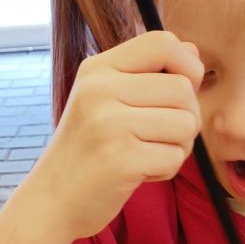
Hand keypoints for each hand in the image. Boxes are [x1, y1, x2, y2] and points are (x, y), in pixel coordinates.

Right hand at [34, 31, 203, 242]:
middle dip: (186, 117)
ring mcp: (109, 124)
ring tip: (148, 154)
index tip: (182, 91)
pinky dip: (165, 170)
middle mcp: (100, 90)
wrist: (51, 200)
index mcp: (97, 69)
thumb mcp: (105, 100)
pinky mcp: (121, 160)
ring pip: (186, 124)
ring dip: (178, 146)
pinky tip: (139, 173)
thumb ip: (147, 74)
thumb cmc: (88, 150)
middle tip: (161, 137)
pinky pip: (175, 157)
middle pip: (183, 89)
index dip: (188, 65)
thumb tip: (193, 51)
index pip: (162, 42)